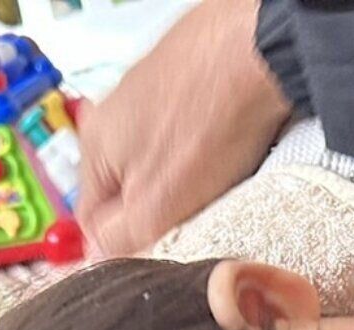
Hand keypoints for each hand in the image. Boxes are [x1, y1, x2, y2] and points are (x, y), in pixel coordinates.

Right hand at [77, 0, 293, 255]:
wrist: (261, 46)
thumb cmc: (206, 126)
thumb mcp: (155, 206)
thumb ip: (119, 238)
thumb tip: (99, 257)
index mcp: (94, 146)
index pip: (92, 221)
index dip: (122, 247)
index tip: (155, 258)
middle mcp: (114, 112)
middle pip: (128, 188)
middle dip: (158, 211)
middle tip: (194, 220)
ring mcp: (152, 89)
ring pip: (161, 160)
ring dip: (187, 181)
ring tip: (219, 180)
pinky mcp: (190, 75)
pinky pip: (191, 130)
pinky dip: (210, 146)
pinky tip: (233, 147)